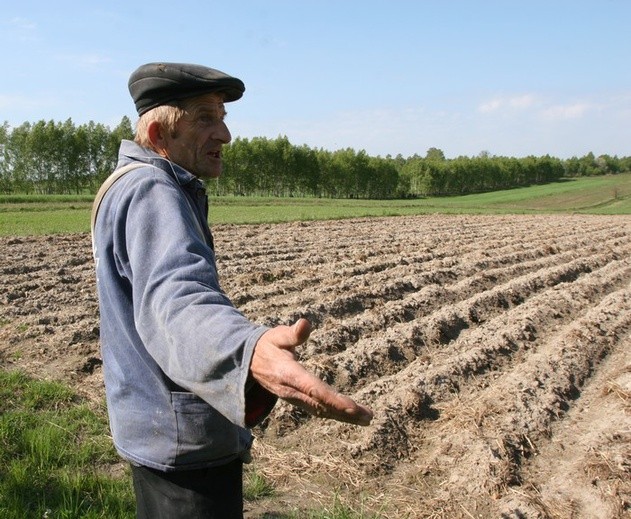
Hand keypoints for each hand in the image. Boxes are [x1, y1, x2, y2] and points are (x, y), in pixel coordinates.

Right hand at [249, 318, 373, 425]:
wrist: (248, 362)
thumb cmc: (267, 345)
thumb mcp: (277, 335)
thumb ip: (293, 333)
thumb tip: (305, 323)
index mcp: (288, 374)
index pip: (314, 389)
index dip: (333, 400)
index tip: (352, 407)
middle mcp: (292, 390)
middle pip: (321, 405)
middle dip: (344, 412)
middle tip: (368, 417)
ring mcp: (294, 398)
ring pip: (320, 411)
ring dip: (343, 416)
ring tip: (365, 418)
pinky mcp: (297, 400)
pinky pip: (317, 410)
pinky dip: (334, 414)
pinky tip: (350, 415)